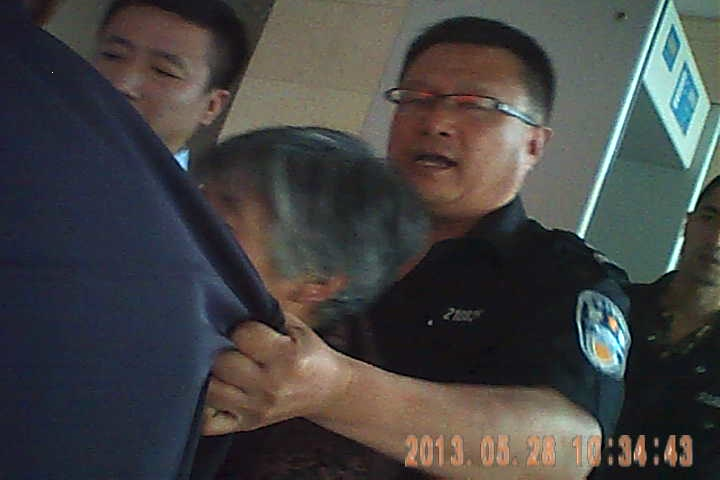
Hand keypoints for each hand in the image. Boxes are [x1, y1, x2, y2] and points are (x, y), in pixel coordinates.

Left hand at [201, 312, 351, 435]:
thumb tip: (232, 300)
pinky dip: (203, 408)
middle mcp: (270, 386)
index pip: (243, 335)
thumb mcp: (297, 328)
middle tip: (229, 346)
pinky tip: (212, 391)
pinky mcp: (247, 425)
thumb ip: (267, 313)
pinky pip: (209, 424)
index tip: (245, 328)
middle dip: (222, 350)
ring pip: (210, 392)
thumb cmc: (309, 354)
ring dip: (210, 376)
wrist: (328, 390)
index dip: (240, 327)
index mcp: (286, 357)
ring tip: (220, 367)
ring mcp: (256, 409)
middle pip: (222, 363)